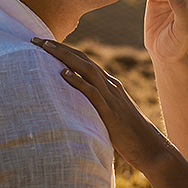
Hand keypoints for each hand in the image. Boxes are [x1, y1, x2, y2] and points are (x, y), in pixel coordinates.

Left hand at [33, 38, 169, 171]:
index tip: (43, 45)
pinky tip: (63, 74)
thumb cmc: (131, 137)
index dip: (64, 51)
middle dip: (59, 48)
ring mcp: (111, 98)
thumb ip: (97, 107)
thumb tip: (77, 108)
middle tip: (35, 39)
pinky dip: (78, 82)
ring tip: (45, 48)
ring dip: (64, 57)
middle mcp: (111, 86)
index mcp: (110, 86)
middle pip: (82, 60)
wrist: (151, 148)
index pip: (84, 62)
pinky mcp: (110, 112)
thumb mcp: (111, 116)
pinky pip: (92, 93)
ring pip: (86, 70)